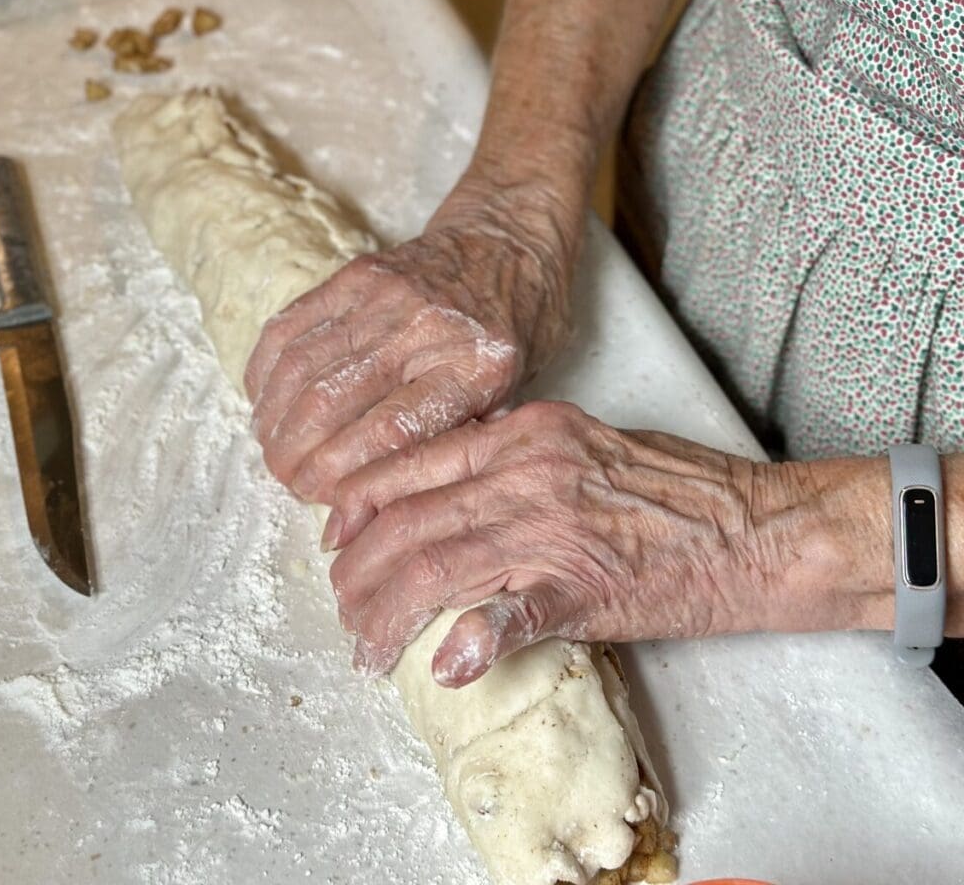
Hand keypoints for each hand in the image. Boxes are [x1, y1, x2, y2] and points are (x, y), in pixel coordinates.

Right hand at [244, 177, 571, 504]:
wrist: (508, 246)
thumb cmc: (512, 334)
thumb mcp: (508, 397)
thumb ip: (452, 443)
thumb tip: (378, 500)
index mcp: (472, 369)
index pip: (390, 432)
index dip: (342, 473)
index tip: (324, 499)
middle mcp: (424, 329)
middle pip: (333, 403)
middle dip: (298, 456)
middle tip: (289, 483)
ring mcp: (386, 295)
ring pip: (303, 366)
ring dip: (275, 419)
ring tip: (272, 451)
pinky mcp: (356, 273)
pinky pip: (292, 326)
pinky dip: (266, 370)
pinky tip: (264, 403)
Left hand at [325, 401, 880, 687]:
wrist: (761, 526)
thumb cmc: (679, 487)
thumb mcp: (583, 442)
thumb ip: (512, 460)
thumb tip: (450, 493)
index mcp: (523, 433)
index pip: (410, 467)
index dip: (357, 508)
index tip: (337, 540)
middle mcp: (527, 471)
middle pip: (407, 522)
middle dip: (358, 574)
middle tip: (346, 610)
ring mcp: (554, 527)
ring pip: (436, 567)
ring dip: (387, 615)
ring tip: (367, 648)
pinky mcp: (588, 587)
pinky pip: (515, 613)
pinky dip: (473, 640)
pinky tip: (444, 666)